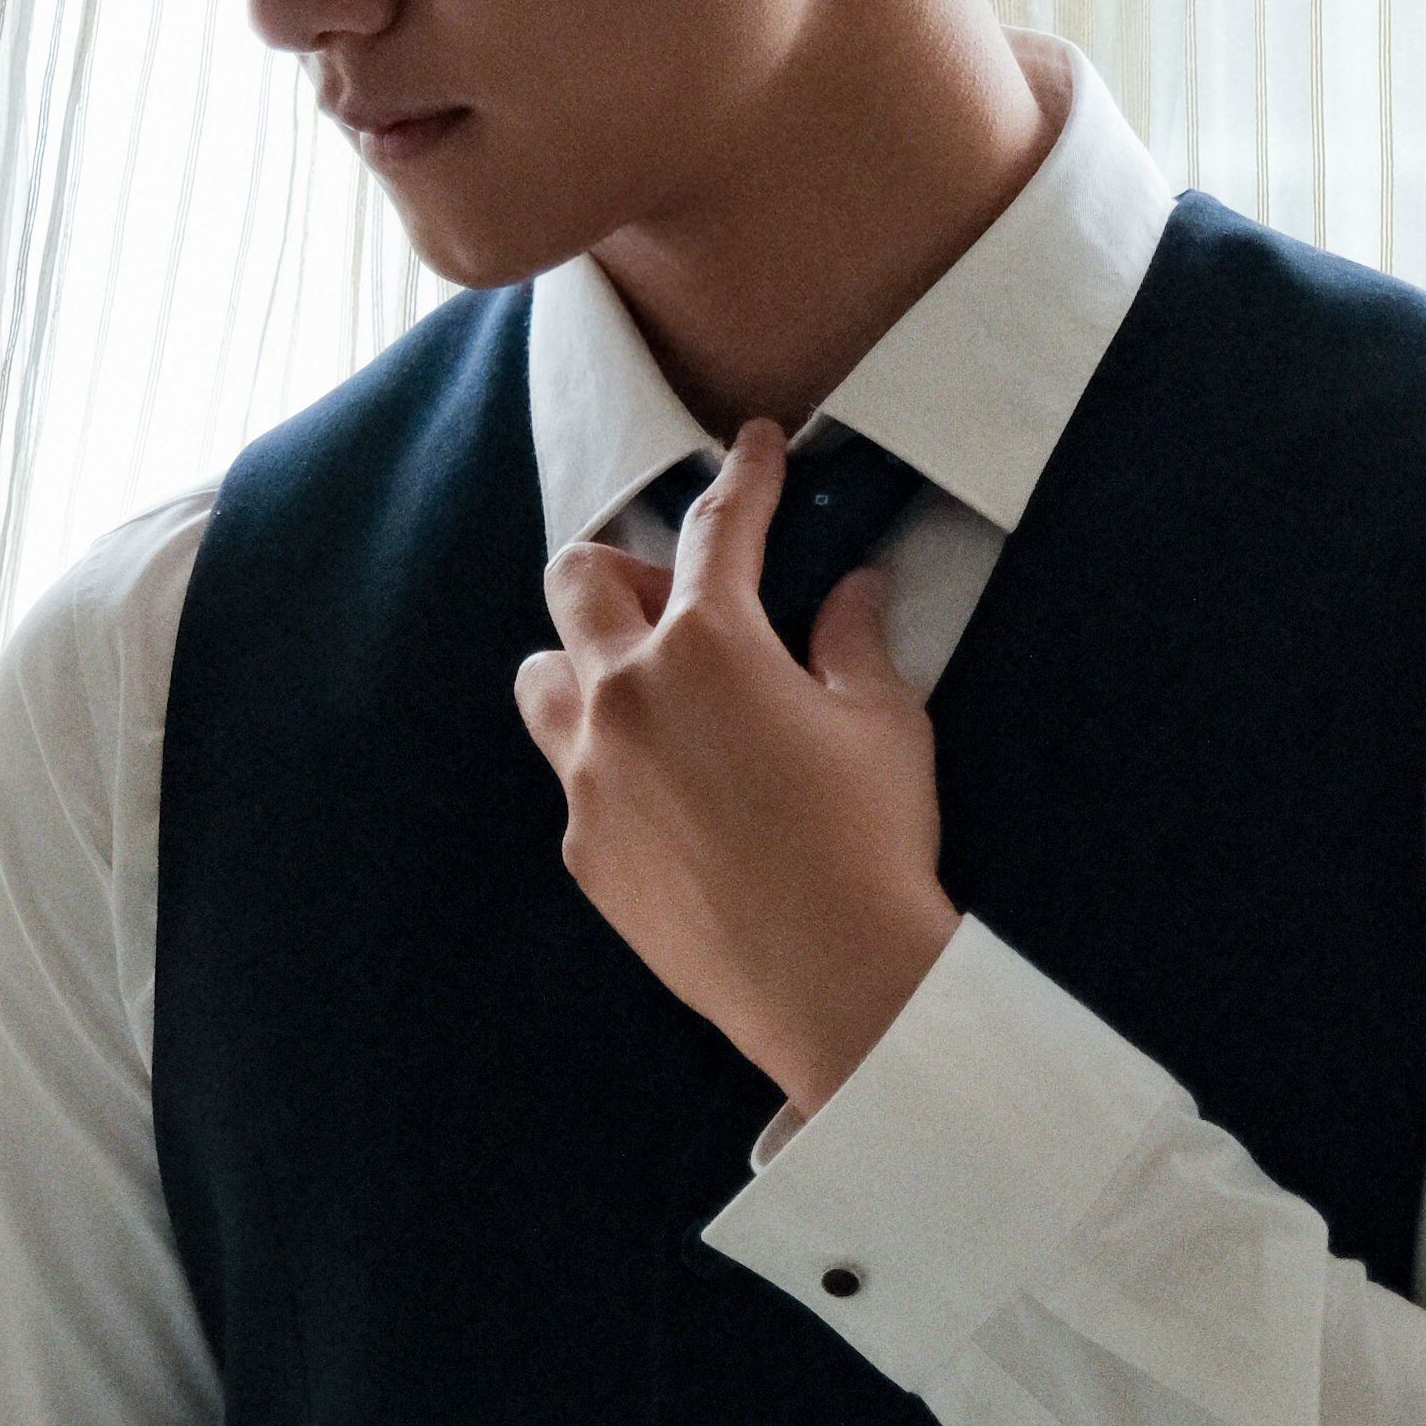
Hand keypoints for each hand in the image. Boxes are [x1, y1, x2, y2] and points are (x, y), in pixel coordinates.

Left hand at [510, 419, 959, 1110]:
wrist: (830, 980)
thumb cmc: (869, 844)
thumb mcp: (885, 724)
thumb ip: (855, 642)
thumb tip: (854, 591)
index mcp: (708, 643)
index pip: (716, 528)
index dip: (744, 476)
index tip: (753, 445)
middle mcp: (627, 694)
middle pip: (577, 580)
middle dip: (625, 572)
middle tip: (680, 605)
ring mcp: (590, 775)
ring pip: (541, 678)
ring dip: (584, 666)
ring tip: (648, 700)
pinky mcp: (585, 847)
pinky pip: (572, 779)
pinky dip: (610, 766)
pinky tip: (671, 801)